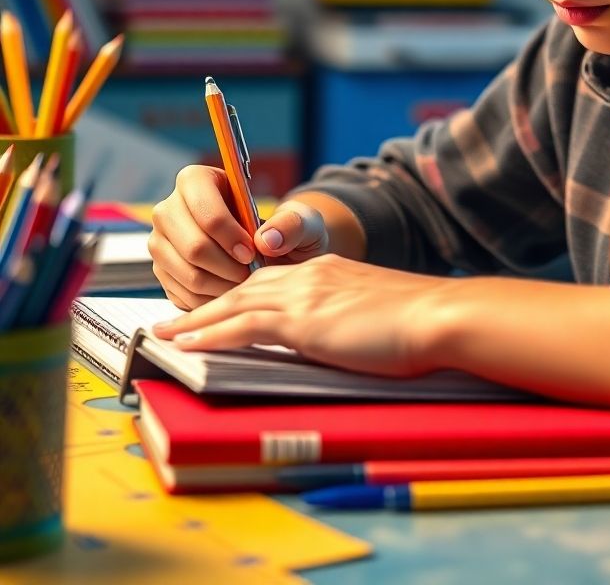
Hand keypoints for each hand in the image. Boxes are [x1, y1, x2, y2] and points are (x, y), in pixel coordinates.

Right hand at [149, 165, 328, 310]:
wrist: (275, 253)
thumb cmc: (285, 231)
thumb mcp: (302, 221)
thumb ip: (292, 224)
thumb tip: (267, 240)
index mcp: (197, 180)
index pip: (205, 209)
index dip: (229, 234)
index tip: (251, 252)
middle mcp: (170, 210)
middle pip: (193, 246)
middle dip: (228, 266)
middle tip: (251, 272)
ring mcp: (162, 242)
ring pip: (188, 274)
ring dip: (223, 285)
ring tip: (245, 280)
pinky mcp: (163, 272)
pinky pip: (183, 295)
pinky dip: (212, 299)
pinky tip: (230, 290)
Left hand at [151, 254, 452, 377]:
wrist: (437, 315)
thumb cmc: (422, 322)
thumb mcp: (378, 311)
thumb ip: (351, 317)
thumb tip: (344, 337)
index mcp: (330, 271)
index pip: (274, 282)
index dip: (243, 295)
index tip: (221, 306)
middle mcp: (311, 274)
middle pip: (246, 288)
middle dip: (207, 304)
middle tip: (176, 319)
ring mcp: (304, 294)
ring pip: (234, 303)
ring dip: (195, 319)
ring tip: (166, 334)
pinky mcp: (300, 320)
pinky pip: (241, 326)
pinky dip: (209, 334)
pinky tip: (187, 345)